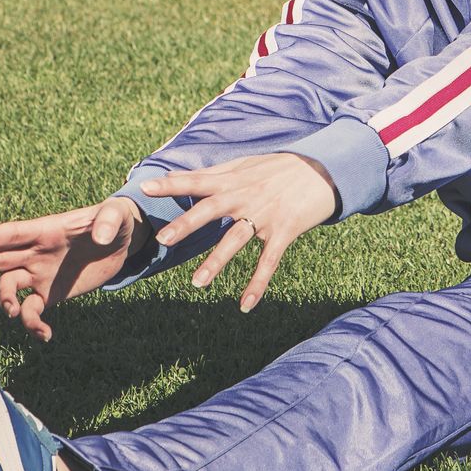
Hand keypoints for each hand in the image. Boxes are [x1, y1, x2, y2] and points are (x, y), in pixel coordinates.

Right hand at [0, 197, 142, 341]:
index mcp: (45, 230)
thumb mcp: (115, 215)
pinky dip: (32, 324)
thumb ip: (107, 221)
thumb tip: (99, 237)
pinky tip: (45, 334)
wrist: (120, 243)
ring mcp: (38, 274)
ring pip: (9, 287)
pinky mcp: (49, 294)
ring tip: (14, 311)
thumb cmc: (113, 221)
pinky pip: (31, 311)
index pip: (12, 233)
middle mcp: (35, 252)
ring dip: (5, 300)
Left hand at [144, 153, 337, 312]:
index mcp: (234, 180)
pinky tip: (245, 305)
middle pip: (211, 210)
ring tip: (197, 283)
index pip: (197, 180)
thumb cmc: (281, 168)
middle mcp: (246, 196)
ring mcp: (265, 215)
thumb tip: (181, 177)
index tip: (145, 188)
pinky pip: (268, 262)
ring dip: (216, 262)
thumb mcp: (247, 165)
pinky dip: (257, 284)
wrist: (324, 171)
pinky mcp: (285, 231)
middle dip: (186, 225)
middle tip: (163, 240)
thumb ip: (215, 173)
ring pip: (236, 240)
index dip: (171, 184)